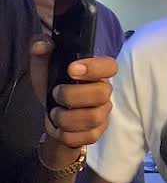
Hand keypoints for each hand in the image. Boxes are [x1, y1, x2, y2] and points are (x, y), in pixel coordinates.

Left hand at [30, 37, 115, 152]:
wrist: (50, 115)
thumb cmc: (51, 85)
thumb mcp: (42, 65)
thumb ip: (40, 48)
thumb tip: (42, 45)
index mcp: (96, 73)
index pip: (110, 66)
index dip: (94, 67)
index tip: (71, 69)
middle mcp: (104, 92)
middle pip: (102, 93)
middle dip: (72, 95)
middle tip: (56, 93)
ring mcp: (103, 114)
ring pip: (92, 118)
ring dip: (66, 117)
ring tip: (55, 113)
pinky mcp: (96, 133)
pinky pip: (85, 137)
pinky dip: (66, 134)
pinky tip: (60, 128)